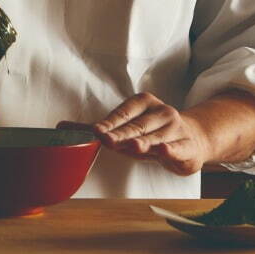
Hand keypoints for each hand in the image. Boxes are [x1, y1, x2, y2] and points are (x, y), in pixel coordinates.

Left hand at [58, 92, 213, 176]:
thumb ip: (98, 127)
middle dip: (121, 134)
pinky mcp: (187, 146)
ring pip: (155, 138)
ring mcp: (175, 129)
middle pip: (137, 126)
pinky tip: (163, 151)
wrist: (194, 139)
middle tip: (105, 139)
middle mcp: (161, 112)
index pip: (123, 113)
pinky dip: (170, 150)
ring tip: (131, 146)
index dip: (109, 123)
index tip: (95, 131)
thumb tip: (60, 127)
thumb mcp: (127, 127)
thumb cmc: (152, 133)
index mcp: (143, 103)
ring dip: (143, 142)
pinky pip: (177, 148)